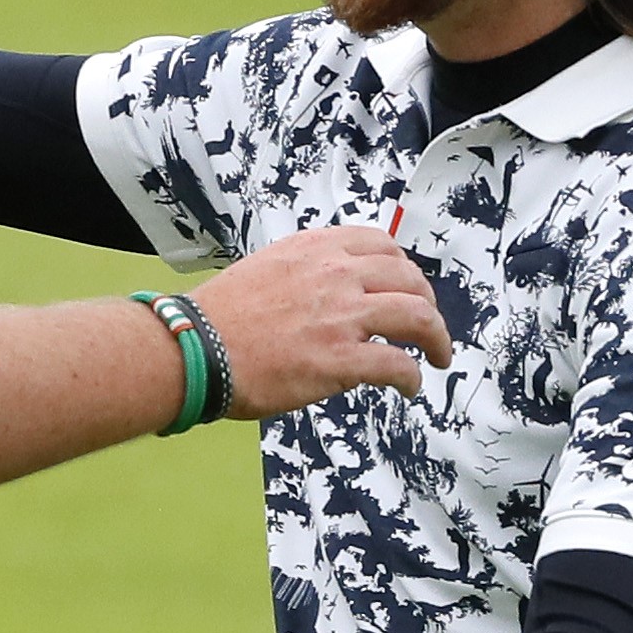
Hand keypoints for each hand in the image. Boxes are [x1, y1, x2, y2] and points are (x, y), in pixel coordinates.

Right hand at [195, 226, 452, 412]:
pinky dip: (413, 376)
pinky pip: (398, 364)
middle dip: (428, 303)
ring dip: (437, 338)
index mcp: (316, 249)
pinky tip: (410, 386)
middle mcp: (336, 274)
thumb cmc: (219, 317)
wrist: (194, 348)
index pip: (382, 245)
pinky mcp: (342, 359)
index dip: (404, 269)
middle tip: (428, 326)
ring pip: (419, 317)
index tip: (407, 287)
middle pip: (410, 279)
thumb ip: (304, 273)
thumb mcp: (266, 269)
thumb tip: (328, 295)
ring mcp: (342, 316)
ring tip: (438, 356)